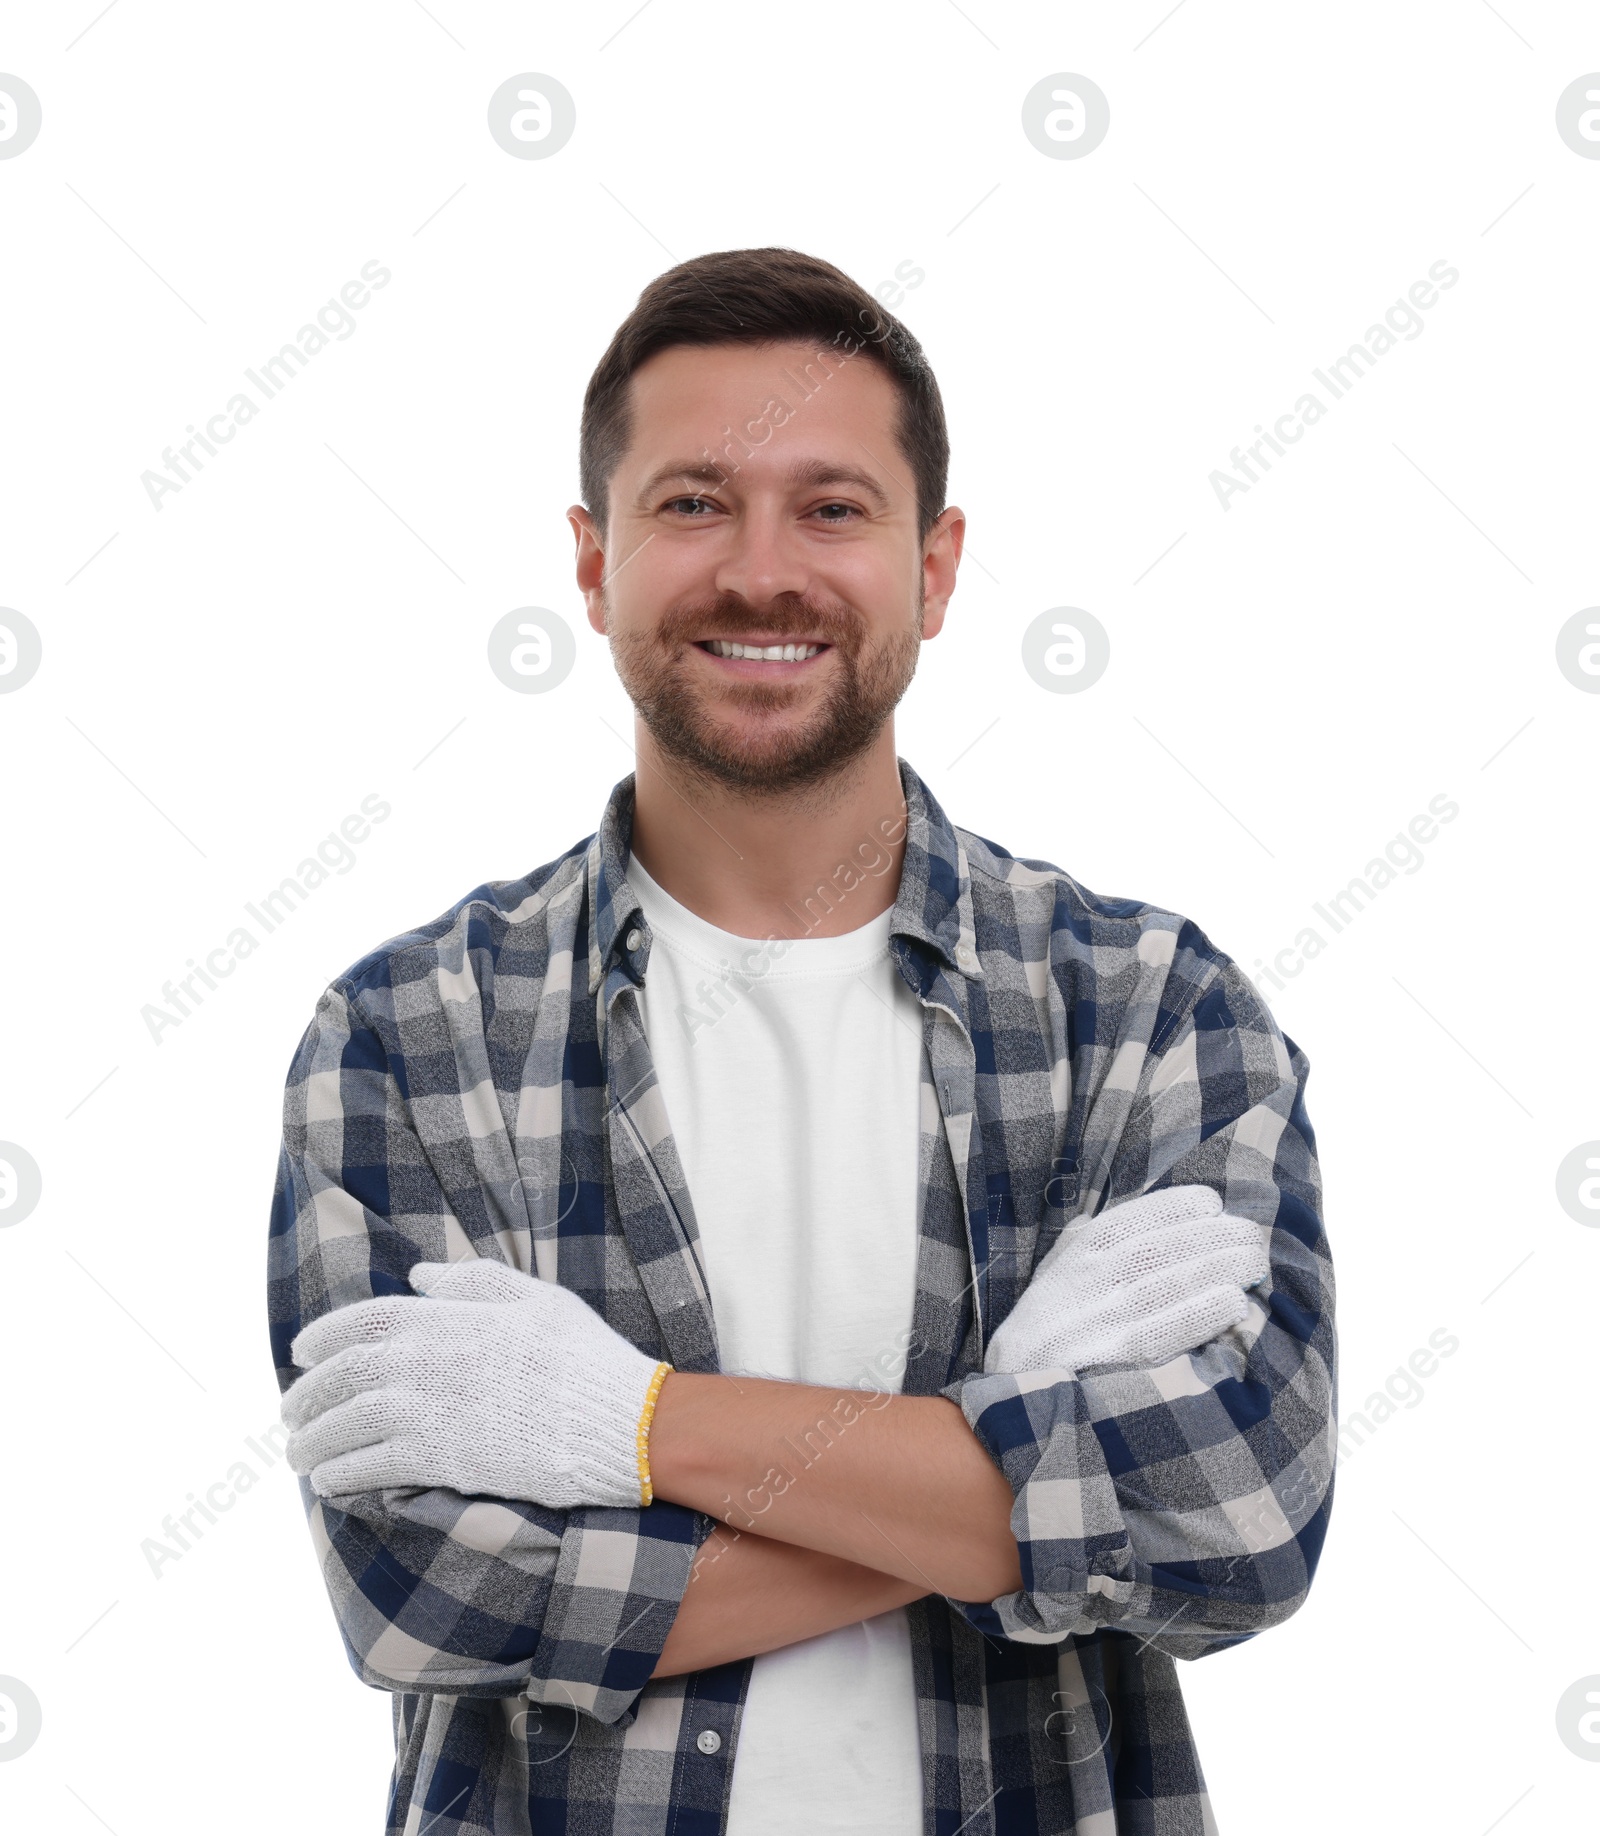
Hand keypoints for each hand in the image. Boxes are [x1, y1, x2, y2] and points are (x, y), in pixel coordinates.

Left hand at [281, 1258, 667, 1508]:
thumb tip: (419, 1275)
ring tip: (298, 1453)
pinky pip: (367, 1466)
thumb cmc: (584, 1356)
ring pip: (344, 1423)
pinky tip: (329, 1481)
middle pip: (342, 1374)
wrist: (617, 1420)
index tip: (302, 1351)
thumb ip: (473, 1282)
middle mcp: (427, 1360)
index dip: (324, 1335)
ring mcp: (428, 1410)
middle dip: (307, 1394)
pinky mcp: (438, 1459)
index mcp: (450, 1317)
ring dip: (312, 1440)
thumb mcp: (536, 1298)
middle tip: (291, 1412)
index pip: (363, 1320)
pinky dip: (339, 1474)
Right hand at [983, 1184, 1267, 1376]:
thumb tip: (1130, 1215)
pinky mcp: (1108, 1362)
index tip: (1213, 1204)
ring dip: (1215, 1269)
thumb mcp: (1058, 1274)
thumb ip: (1086, 1243)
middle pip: (1156, 1249)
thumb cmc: (1049, 1327)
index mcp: (1075, 1255)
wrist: (1011, 1393)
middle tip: (1250, 1236)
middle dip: (1209, 1237)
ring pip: (1165, 1285)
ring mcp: (1094, 1322)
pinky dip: (1201, 1314)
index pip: (1130, 1219)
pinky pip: (1163, 1332)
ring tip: (1253, 1263)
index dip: (1175, 1207)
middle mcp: (1083, 1282)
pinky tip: (1233, 1302)